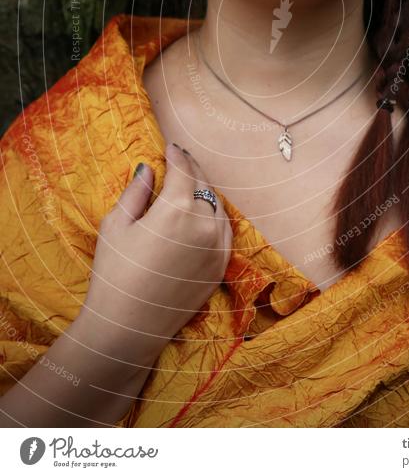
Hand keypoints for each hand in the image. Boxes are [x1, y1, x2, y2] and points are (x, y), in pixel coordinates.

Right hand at [75, 143, 232, 369]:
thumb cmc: (115, 275)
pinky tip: (205, 212)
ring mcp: (217, 246)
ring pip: (217, 206)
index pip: (184, 170)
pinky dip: (216, 216)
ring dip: (205, 192)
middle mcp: (204, 223)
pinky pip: (225, 230)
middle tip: (182, 161)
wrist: (129, 328)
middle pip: (203, 185)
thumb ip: (136, 192)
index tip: (171, 148)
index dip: (177, 156)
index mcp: (176, 209)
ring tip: (192, 185)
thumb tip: (149, 168)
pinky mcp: (221, 266)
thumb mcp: (116, 226)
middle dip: (192, 170)